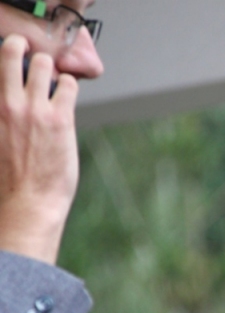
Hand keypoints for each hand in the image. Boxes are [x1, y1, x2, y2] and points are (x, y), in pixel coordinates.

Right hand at [0, 34, 79, 263]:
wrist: (26, 203)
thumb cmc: (8, 181)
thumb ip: (1, 119)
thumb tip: (7, 111)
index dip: (3, 58)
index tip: (6, 55)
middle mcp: (5, 102)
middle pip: (12, 51)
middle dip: (22, 47)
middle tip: (27, 51)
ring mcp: (33, 108)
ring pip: (43, 63)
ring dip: (49, 66)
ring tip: (50, 76)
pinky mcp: (59, 118)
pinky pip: (68, 85)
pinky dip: (68, 84)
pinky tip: (66, 93)